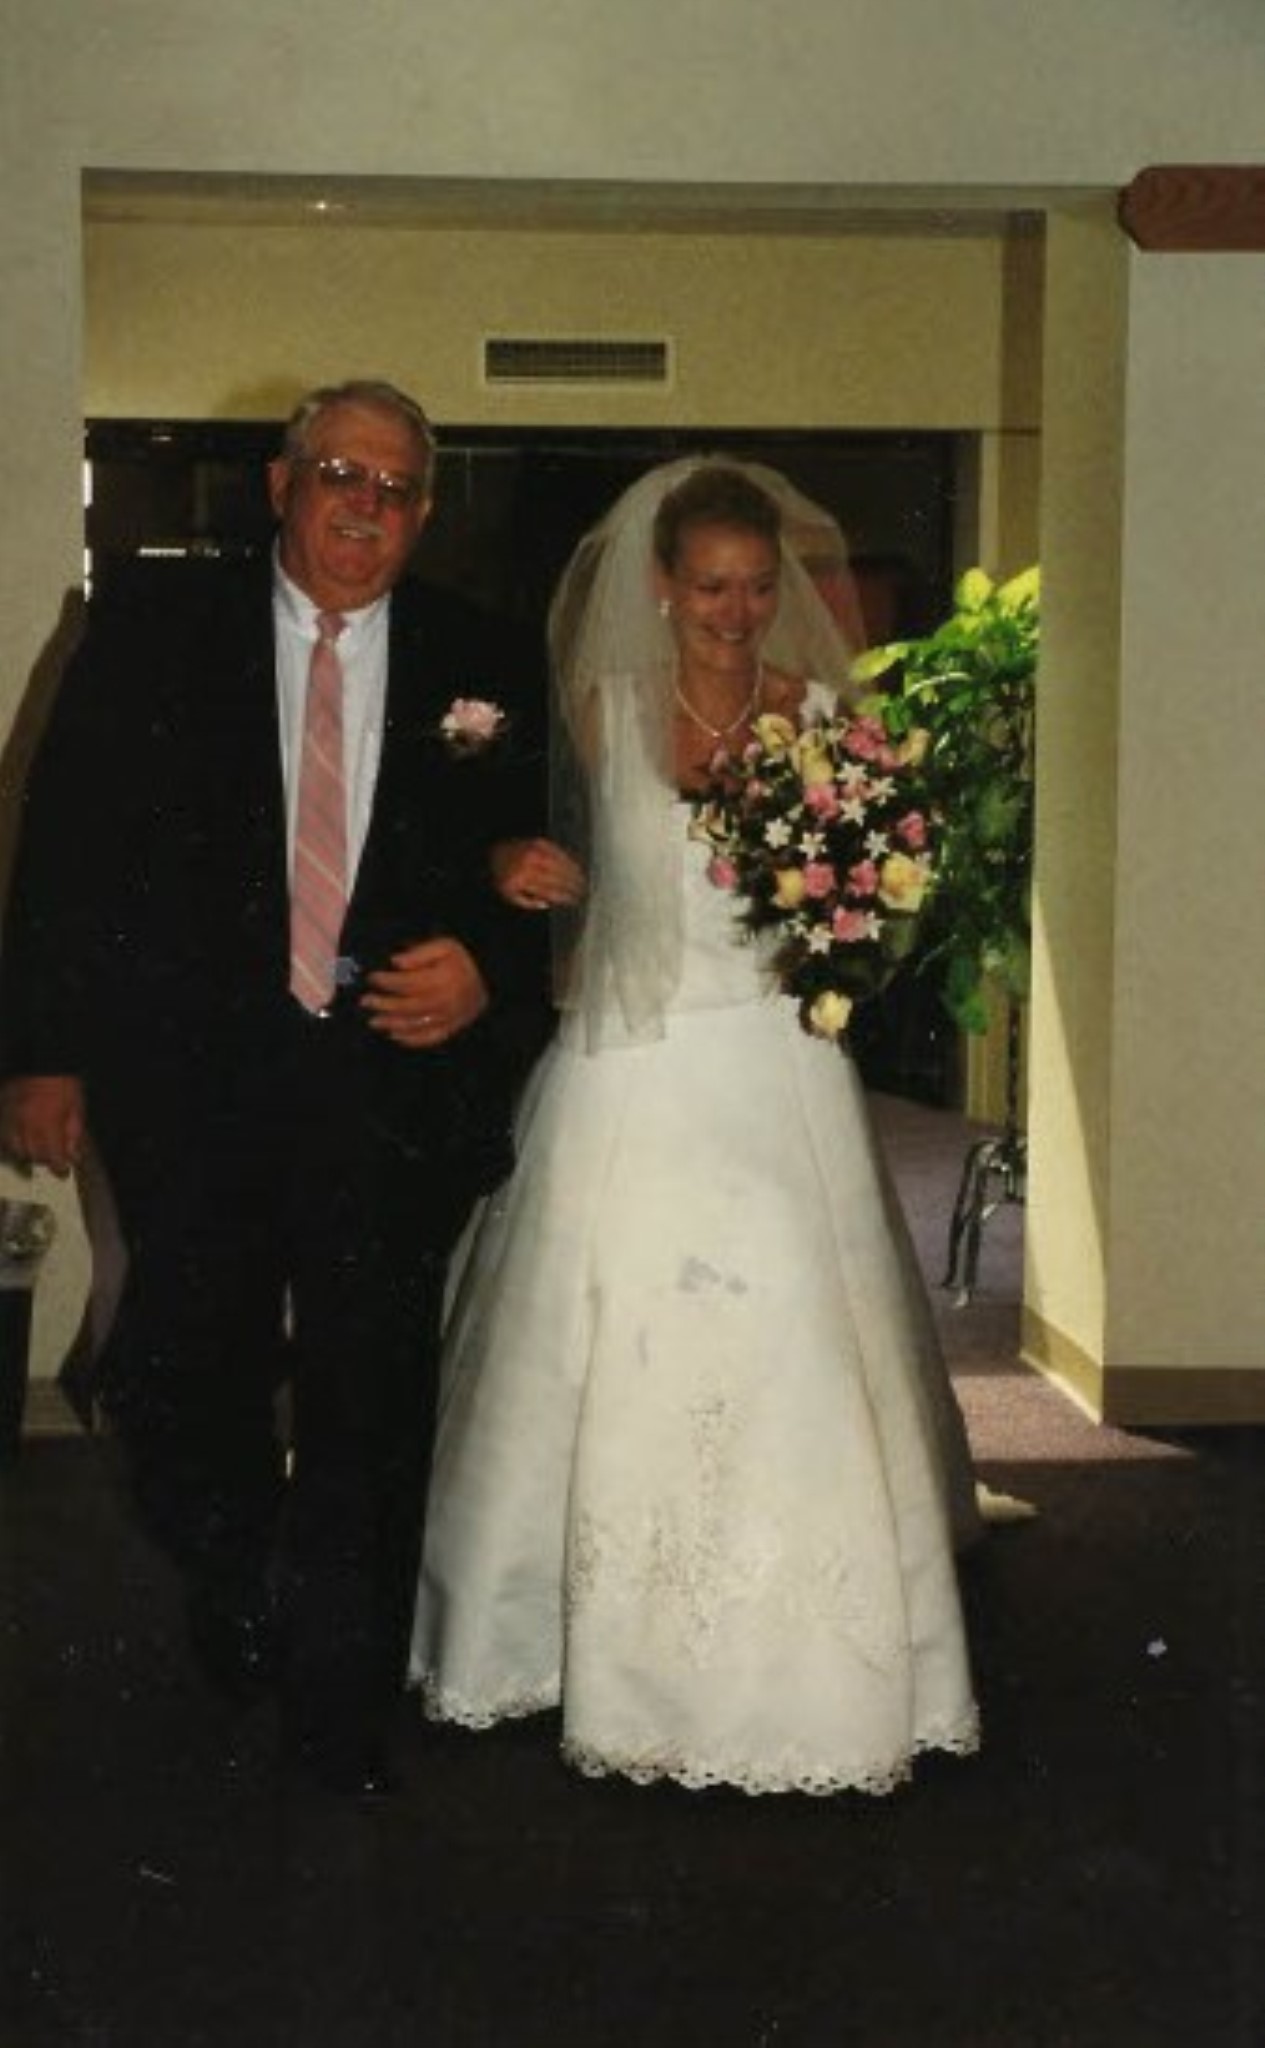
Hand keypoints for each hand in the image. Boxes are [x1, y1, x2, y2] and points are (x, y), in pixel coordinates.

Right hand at [0, 1075, 85, 1177]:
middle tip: (53, 1158)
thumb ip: (73, 1132)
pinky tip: (20, 1140)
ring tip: (37, 1149)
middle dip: (44, 1160)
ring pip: (14, 1147)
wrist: (43, 1059)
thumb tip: (72, 1154)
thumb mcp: (76, 1106)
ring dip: (27, 1152)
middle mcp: (27, 1124)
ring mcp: (12, 1117)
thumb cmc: (62, 1081)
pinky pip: (4, 1134)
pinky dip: (12, 1141)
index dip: (58, 1168)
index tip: (63, 1172)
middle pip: (33, 1154)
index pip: (52, 1156)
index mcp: (49, 1123)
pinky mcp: (4, 1110)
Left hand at [361, 937, 488, 1048]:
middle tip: (365, 1001)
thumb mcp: (444, 946)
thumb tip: (395, 962)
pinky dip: (410, 1039)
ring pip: (416, 1024)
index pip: (408, 983)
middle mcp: (444, 1001)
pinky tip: (394, 1035)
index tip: (372, 977)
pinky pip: (428, 1038)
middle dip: (384, 1004)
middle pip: (408, 1006)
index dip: (387, 981)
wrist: (489, 979)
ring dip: (392, 1023)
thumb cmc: (462, 960)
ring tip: (373, 1021)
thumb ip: (419, 953)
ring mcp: (448, 1018)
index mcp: (442, 979)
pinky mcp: (451, 1028)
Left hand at [490, 837, 585, 910]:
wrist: (496, 853)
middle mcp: (530, 865)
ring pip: (560, 864)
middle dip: (572, 885)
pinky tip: (575, 865)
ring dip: (573, 872)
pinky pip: (558, 851)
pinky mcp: (538, 842)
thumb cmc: (504, 878)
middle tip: (583, 890)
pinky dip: (568, 858)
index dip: (564, 896)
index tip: (574, 900)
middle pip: (557, 877)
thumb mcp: (510, 895)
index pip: (550, 891)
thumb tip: (547, 905)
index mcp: (523, 880)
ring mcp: (534, 852)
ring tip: (582, 879)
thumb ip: (528, 903)